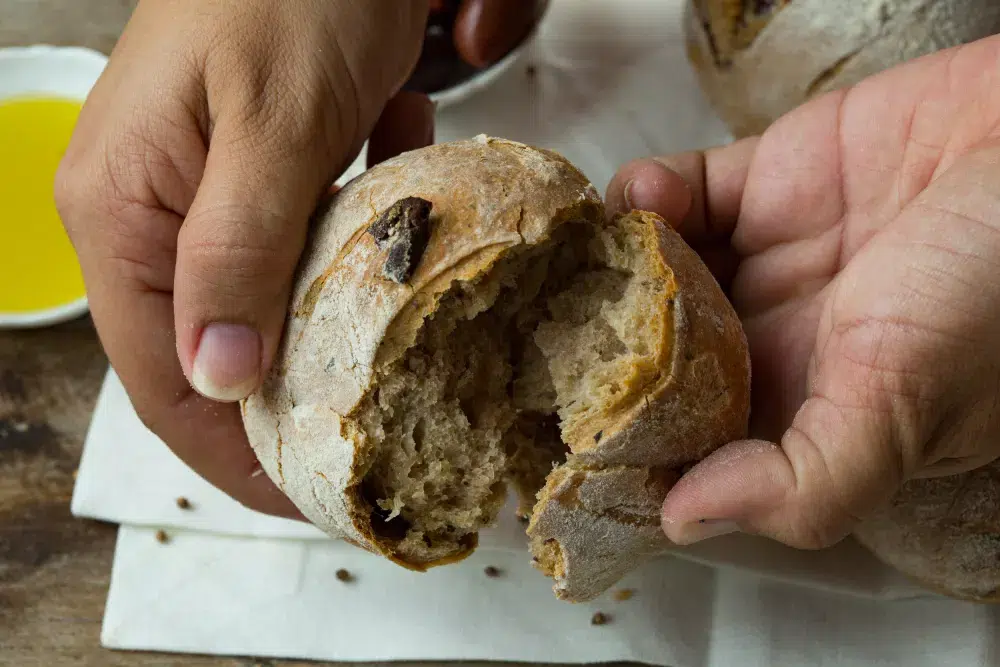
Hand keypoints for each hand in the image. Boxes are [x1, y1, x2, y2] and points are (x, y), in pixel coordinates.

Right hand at [55, 0, 433, 516]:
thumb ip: (237, 255)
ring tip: (397, 365)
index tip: (311, 501)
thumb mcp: (272, 129)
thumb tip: (221, 378)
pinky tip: (393, 215)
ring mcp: (200, 195)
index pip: (167, 379)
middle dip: (289, 408)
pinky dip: (350, 250)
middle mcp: (147, 215)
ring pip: (265, 304)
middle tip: (369, 454)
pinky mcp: (256, 174)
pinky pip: (301, 244)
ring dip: (330, 330)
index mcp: (122, 215)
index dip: (236, 456)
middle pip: (214, 353)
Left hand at [608, 35, 999, 548]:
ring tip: (573, 261)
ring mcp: (769, 261)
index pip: (696, 445)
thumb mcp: (907, 410)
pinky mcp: (768, 183)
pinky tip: (637, 200)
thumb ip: (803, 483)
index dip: (629, 441)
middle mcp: (781, 343)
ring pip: (657, 273)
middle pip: (658, 356)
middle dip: (597, 348)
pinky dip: (647, 195)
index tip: (560, 428)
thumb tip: (683, 522)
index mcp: (812, 414)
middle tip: (534, 335)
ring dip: (610, 266)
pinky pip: (683, 194)